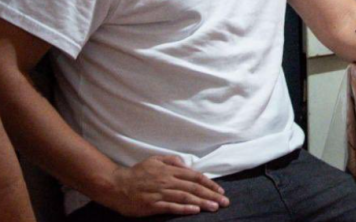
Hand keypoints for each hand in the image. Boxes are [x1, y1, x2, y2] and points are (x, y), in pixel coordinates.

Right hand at [101, 155, 229, 216]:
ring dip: (201, 202)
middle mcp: (168, 181)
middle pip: (194, 188)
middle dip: (211, 194)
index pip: (195, 176)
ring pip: (185, 197)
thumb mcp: (155, 160)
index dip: (209, 183)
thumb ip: (173, 161)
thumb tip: (188, 165)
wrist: (115, 185)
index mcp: (170, 170)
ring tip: (214, 207)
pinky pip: (171, 207)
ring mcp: (160, 193)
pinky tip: (194, 211)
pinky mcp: (152, 205)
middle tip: (225, 201)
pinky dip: (184, 208)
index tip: (220, 190)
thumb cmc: (137, 173)